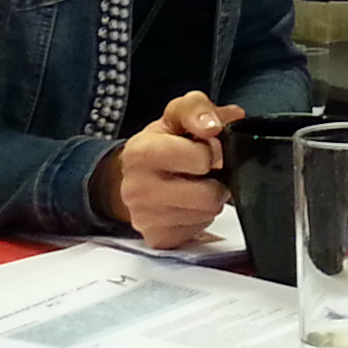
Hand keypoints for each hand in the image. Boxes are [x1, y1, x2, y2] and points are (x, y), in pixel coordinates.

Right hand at [91, 91, 238, 246]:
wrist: (132, 175)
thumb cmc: (160, 143)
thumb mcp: (175, 114)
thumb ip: (197, 109)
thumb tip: (213, 125)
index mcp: (141, 152)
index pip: (200, 158)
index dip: (212, 151)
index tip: (206, 148)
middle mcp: (138, 189)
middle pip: (209, 194)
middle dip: (215, 179)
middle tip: (204, 171)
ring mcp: (145, 218)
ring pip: (207, 214)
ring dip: (209, 199)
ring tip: (195, 185)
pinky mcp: (157, 238)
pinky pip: (198, 231)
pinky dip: (200, 218)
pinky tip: (187, 204)